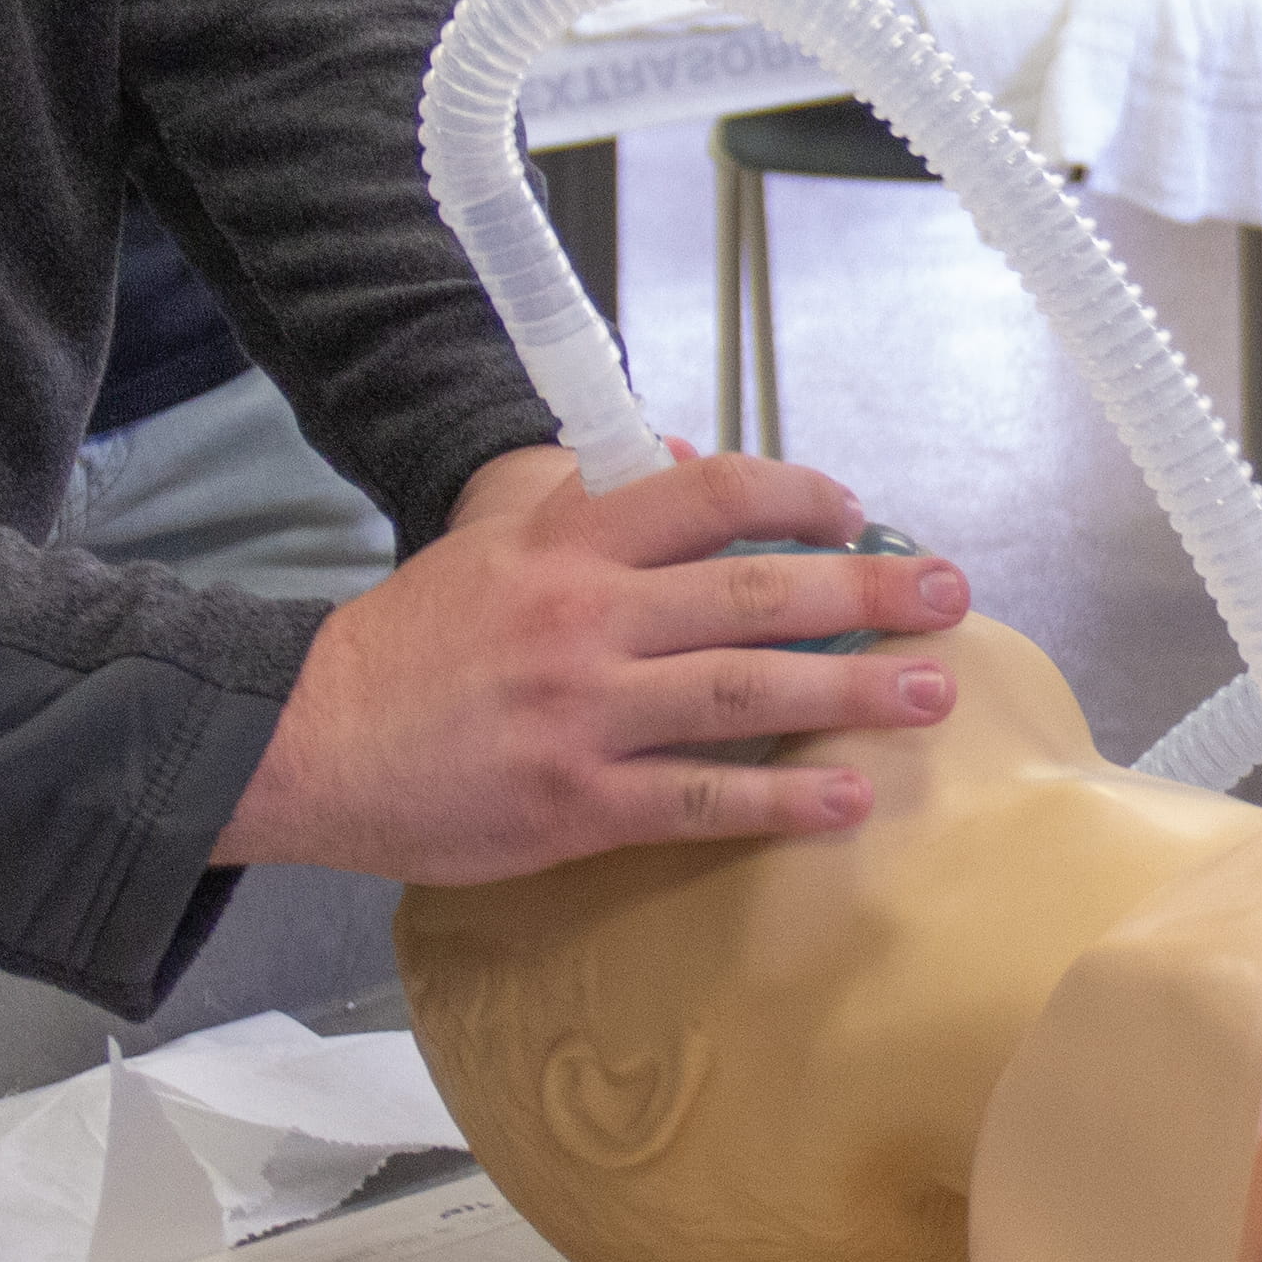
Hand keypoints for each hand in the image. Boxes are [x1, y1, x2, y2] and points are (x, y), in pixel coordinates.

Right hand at [206, 444, 968, 884]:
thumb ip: (586, 494)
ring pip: (743, 692)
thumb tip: (686, 459)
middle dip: (868, 594)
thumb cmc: (415, 637)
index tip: (858, 513)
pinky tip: (847, 802)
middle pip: (753, 594)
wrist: (311, 738)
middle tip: (950, 595)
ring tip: (931, 694)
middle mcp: (586, 617)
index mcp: (568, 540)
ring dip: (851, 693)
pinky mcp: (573, 803)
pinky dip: (779, 802)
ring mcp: (582, 714)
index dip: (798, 496)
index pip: (708, 494)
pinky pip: (697, 798)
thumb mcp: (492, 535)